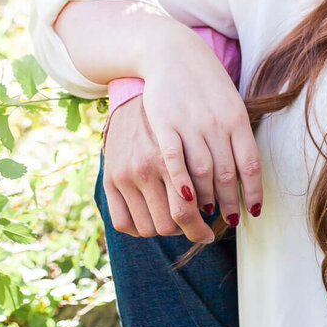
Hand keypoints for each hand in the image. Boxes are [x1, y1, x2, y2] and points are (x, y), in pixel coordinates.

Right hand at [102, 32, 262, 241]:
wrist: (173, 53)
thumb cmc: (206, 85)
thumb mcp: (230, 105)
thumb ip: (238, 136)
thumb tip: (246, 174)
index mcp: (237, 119)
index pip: (250, 163)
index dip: (252, 191)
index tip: (251, 211)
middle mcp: (216, 122)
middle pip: (226, 173)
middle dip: (229, 202)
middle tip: (228, 220)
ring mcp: (191, 123)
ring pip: (202, 171)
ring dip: (206, 198)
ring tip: (207, 214)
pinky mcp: (165, 123)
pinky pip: (174, 159)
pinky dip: (182, 182)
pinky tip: (185, 198)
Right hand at [102, 94, 213, 241]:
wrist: (136, 93)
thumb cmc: (176, 118)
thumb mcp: (193, 137)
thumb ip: (203, 169)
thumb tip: (217, 208)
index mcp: (173, 157)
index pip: (187, 210)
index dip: (201, 230)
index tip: (209, 234)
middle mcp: (146, 166)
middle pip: (170, 222)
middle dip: (187, 230)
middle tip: (195, 227)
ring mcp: (125, 174)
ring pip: (149, 227)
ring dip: (165, 230)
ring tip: (175, 221)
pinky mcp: (109, 178)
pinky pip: (123, 223)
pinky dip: (139, 229)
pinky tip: (151, 218)